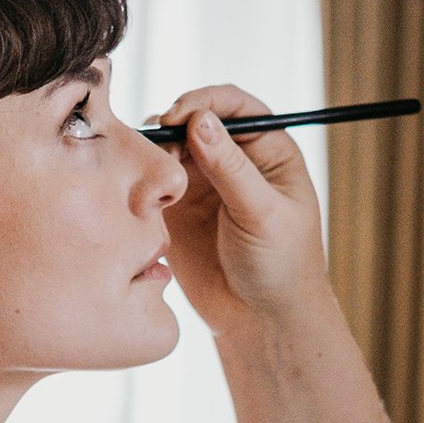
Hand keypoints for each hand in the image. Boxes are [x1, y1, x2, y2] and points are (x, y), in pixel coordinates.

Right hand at [157, 84, 327, 337]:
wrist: (259, 320)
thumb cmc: (281, 266)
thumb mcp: (261, 212)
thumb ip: (230, 167)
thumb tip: (201, 121)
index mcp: (267, 152)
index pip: (235, 106)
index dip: (206, 102)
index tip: (181, 116)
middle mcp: (233, 161)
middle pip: (196, 121)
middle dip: (174, 125)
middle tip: (157, 142)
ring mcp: (203, 185)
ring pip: (170, 149)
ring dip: (156, 152)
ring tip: (149, 171)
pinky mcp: (176, 211)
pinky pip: (153, 183)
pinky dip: (142, 181)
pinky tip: (142, 195)